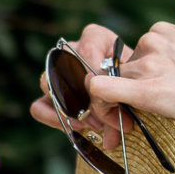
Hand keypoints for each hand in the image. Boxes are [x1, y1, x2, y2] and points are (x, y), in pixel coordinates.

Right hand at [29, 23, 129, 148]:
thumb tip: (113, 135)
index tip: (112, 102)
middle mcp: (72, 49)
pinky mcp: (49, 94)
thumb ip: (124, 106)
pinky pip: (38, 106)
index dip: (97, 81)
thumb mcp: (134, 88)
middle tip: (101, 117)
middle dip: (83, 98)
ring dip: (70, 109)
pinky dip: (55, 119)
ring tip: (93, 123)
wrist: (134, 89)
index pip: (86, 53)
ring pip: (48, 84)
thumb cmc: (136, 82)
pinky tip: (77, 127)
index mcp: (96, 38)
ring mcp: (56, 72)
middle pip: (64, 67)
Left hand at [93, 20, 174, 140]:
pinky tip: (114, 122)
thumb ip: (167, 68)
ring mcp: (146, 62)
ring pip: (106, 82)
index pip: (127, 57)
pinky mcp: (144, 87)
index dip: (124, 81)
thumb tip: (149, 90)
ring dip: (112, 106)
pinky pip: (100, 89)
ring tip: (130, 128)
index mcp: (162, 32)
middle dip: (116, 97)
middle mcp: (150, 41)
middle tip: (128, 123)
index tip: (134, 102)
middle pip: (114, 70)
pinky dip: (100, 106)